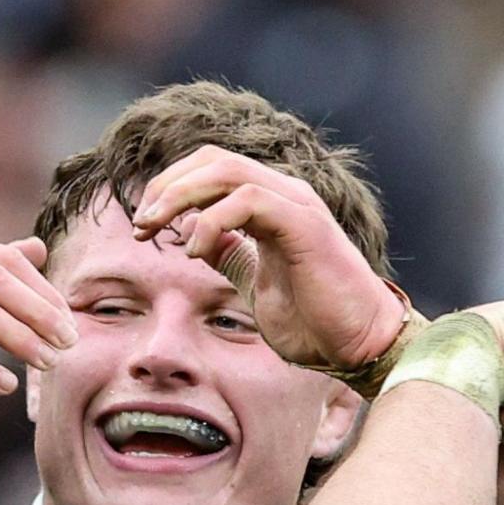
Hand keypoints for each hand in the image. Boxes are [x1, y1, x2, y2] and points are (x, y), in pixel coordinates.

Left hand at [130, 145, 411, 375]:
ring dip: (179, 196)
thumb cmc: (316, 321)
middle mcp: (285, 194)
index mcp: (273, 204)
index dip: (170, 188)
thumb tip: (193, 235)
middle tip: (142, 225)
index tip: (145, 227)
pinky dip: (211, 221)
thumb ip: (228, 254)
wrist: (361, 345)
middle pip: (211, 159)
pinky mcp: (305, 224)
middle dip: (166, 187)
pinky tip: (195, 250)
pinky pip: (247, 199)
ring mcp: (297, 204)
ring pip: (225, 170)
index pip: (211, 168)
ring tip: (157, 230)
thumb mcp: (255, 282)